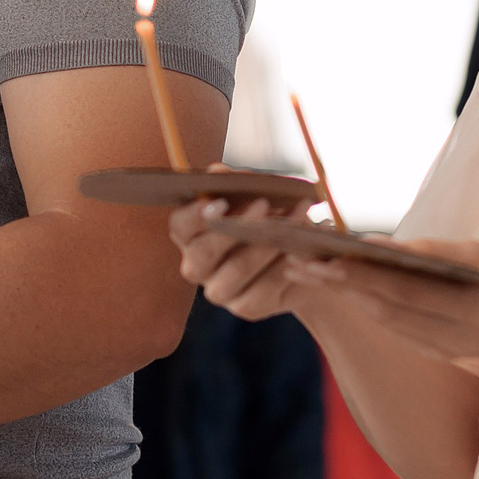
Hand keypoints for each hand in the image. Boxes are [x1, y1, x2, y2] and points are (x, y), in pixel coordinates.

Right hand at [168, 175, 313, 321]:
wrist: (296, 255)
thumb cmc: (266, 217)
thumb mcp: (252, 194)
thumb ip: (233, 184)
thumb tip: (218, 172)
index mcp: (190, 234)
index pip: (180, 225)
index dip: (195, 215)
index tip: (219, 202)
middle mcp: (197, 266)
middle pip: (203, 254)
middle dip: (233, 228)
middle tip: (262, 203)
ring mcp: (219, 290)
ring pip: (236, 271)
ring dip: (266, 244)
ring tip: (293, 219)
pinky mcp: (245, 306)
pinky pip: (262, 289)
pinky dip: (282, 267)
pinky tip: (298, 249)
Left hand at [256, 229, 478, 365]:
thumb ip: (432, 251)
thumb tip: (373, 244)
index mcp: (471, 311)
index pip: (405, 293)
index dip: (361, 277)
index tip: (322, 259)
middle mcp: (450, 338)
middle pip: (382, 310)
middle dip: (336, 286)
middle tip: (293, 261)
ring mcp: (439, 350)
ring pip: (381, 321)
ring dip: (341, 296)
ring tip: (302, 268)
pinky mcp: (431, 352)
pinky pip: (390, 327)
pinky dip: (361, 304)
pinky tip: (334, 284)